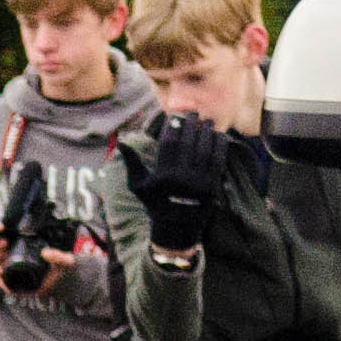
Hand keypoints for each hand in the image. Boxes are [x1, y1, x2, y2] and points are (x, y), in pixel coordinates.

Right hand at [124, 111, 229, 240]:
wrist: (176, 226)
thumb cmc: (154, 202)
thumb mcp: (138, 185)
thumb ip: (132, 163)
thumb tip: (121, 142)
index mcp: (163, 176)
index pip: (170, 143)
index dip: (174, 126)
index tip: (176, 115)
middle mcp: (182, 178)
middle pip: (189, 143)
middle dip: (192, 125)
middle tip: (195, 113)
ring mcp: (199, 182)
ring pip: (206, 149)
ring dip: (207, 132)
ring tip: (207, 121)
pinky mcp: (213, 185)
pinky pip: (219, 159)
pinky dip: (219, 145)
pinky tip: (218, 135)